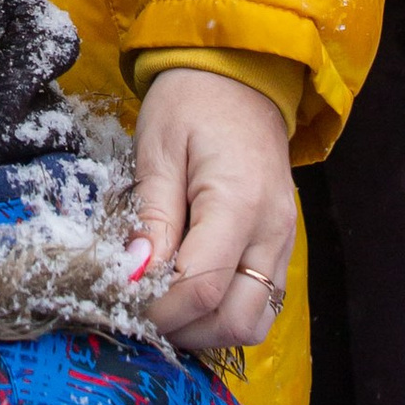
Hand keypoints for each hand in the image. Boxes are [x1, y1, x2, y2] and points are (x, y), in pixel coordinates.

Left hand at [130, 69, 294, 353]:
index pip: (202, 286)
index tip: (120, 304)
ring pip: (254, 321)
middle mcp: (272, 231)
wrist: (241, 75)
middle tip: (140, 313)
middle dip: (184, 329)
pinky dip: (224, 313)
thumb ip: (151, 216)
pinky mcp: (281, 246)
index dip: (158, 309)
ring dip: (207, 329)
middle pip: (236, 319)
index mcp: (240, 202)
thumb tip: (133, 275)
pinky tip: (190, 297)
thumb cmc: (192, 102)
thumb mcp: (158, 149)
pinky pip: (261, 303)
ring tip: (165, 307)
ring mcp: (284, 241)